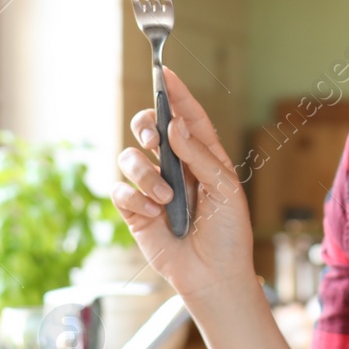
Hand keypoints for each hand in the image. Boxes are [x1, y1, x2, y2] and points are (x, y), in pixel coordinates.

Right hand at [114, 66, 256, 305]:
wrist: (214, 276)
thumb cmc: (228, 234)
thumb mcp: (224, 189)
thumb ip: (199, 155)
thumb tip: (174, 126)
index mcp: (202, 156)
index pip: (187, 117)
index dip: (176, 94)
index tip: (165, 72)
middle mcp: (175, 167)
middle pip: (148, 128)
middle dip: (145, 125)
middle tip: (153, 138)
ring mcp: (153, 188)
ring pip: (130, 158)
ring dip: (145, 175)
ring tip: (166, 199)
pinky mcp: (135, 211)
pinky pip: (119, 190)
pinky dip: (135, 199)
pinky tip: (154, 214)